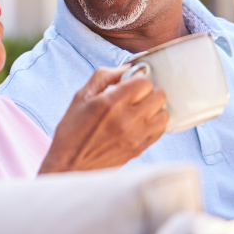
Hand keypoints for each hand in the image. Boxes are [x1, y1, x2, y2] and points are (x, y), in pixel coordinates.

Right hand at [39, 66, 167, 173]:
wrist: (70, 165)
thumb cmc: (72, 130)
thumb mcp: (81, 96)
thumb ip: (104, 76)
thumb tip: (127, 68)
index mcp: (111, 103)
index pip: (144, 82)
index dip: (138, 80)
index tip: (129, 84)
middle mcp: (127, 119)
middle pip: (159, 96)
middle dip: (148, 92)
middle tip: (136, 96)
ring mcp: (136, 136)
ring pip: (163, 113)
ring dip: (154, 108)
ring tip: (140, 110)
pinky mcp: (140, 149)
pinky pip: (160, 131)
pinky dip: (154, 124)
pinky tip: (141, 123)